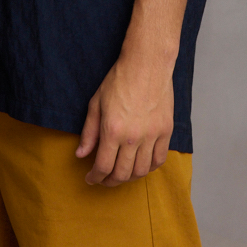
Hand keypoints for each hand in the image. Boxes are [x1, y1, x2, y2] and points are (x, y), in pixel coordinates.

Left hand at [75, 53, 173, 185]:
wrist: (147, 64)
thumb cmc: (119, 80)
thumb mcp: (96, 104)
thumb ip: (89, 132)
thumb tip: (81, 154)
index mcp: (112, 130)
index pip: (103, 166)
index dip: (95, 177)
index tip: (91, 178)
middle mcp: (133, 137)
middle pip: (122, 174)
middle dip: (110, 182)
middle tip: (104, 180)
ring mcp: (152, 135)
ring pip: (141, 171)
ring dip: (129, 178)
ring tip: (122, 174)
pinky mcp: (166, 131)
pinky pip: (159, 159)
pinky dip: (149, 168)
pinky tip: (140, 165)